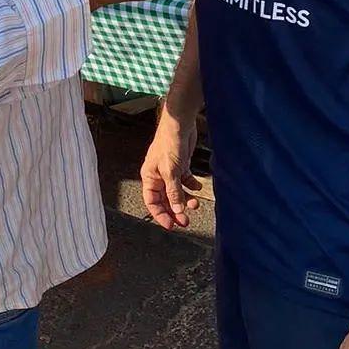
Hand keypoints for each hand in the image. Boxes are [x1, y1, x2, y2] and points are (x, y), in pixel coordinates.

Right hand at [141, 104, 201, 230]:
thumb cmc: (169, 143)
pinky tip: (197, 188)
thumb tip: (178, 211)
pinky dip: (192, 186)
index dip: (161, 215)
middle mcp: (159, 176)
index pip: (152, 202)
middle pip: (165, 199)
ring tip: (195, 204)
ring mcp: (170, 170)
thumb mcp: (171, 171)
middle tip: (186, 221)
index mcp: (150, 177)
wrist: (180, 123)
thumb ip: (174, 192)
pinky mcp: (181, 164)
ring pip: (177, 192)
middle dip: (175, 211)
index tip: (171, 226)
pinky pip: (185, 181)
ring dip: (186, 200)